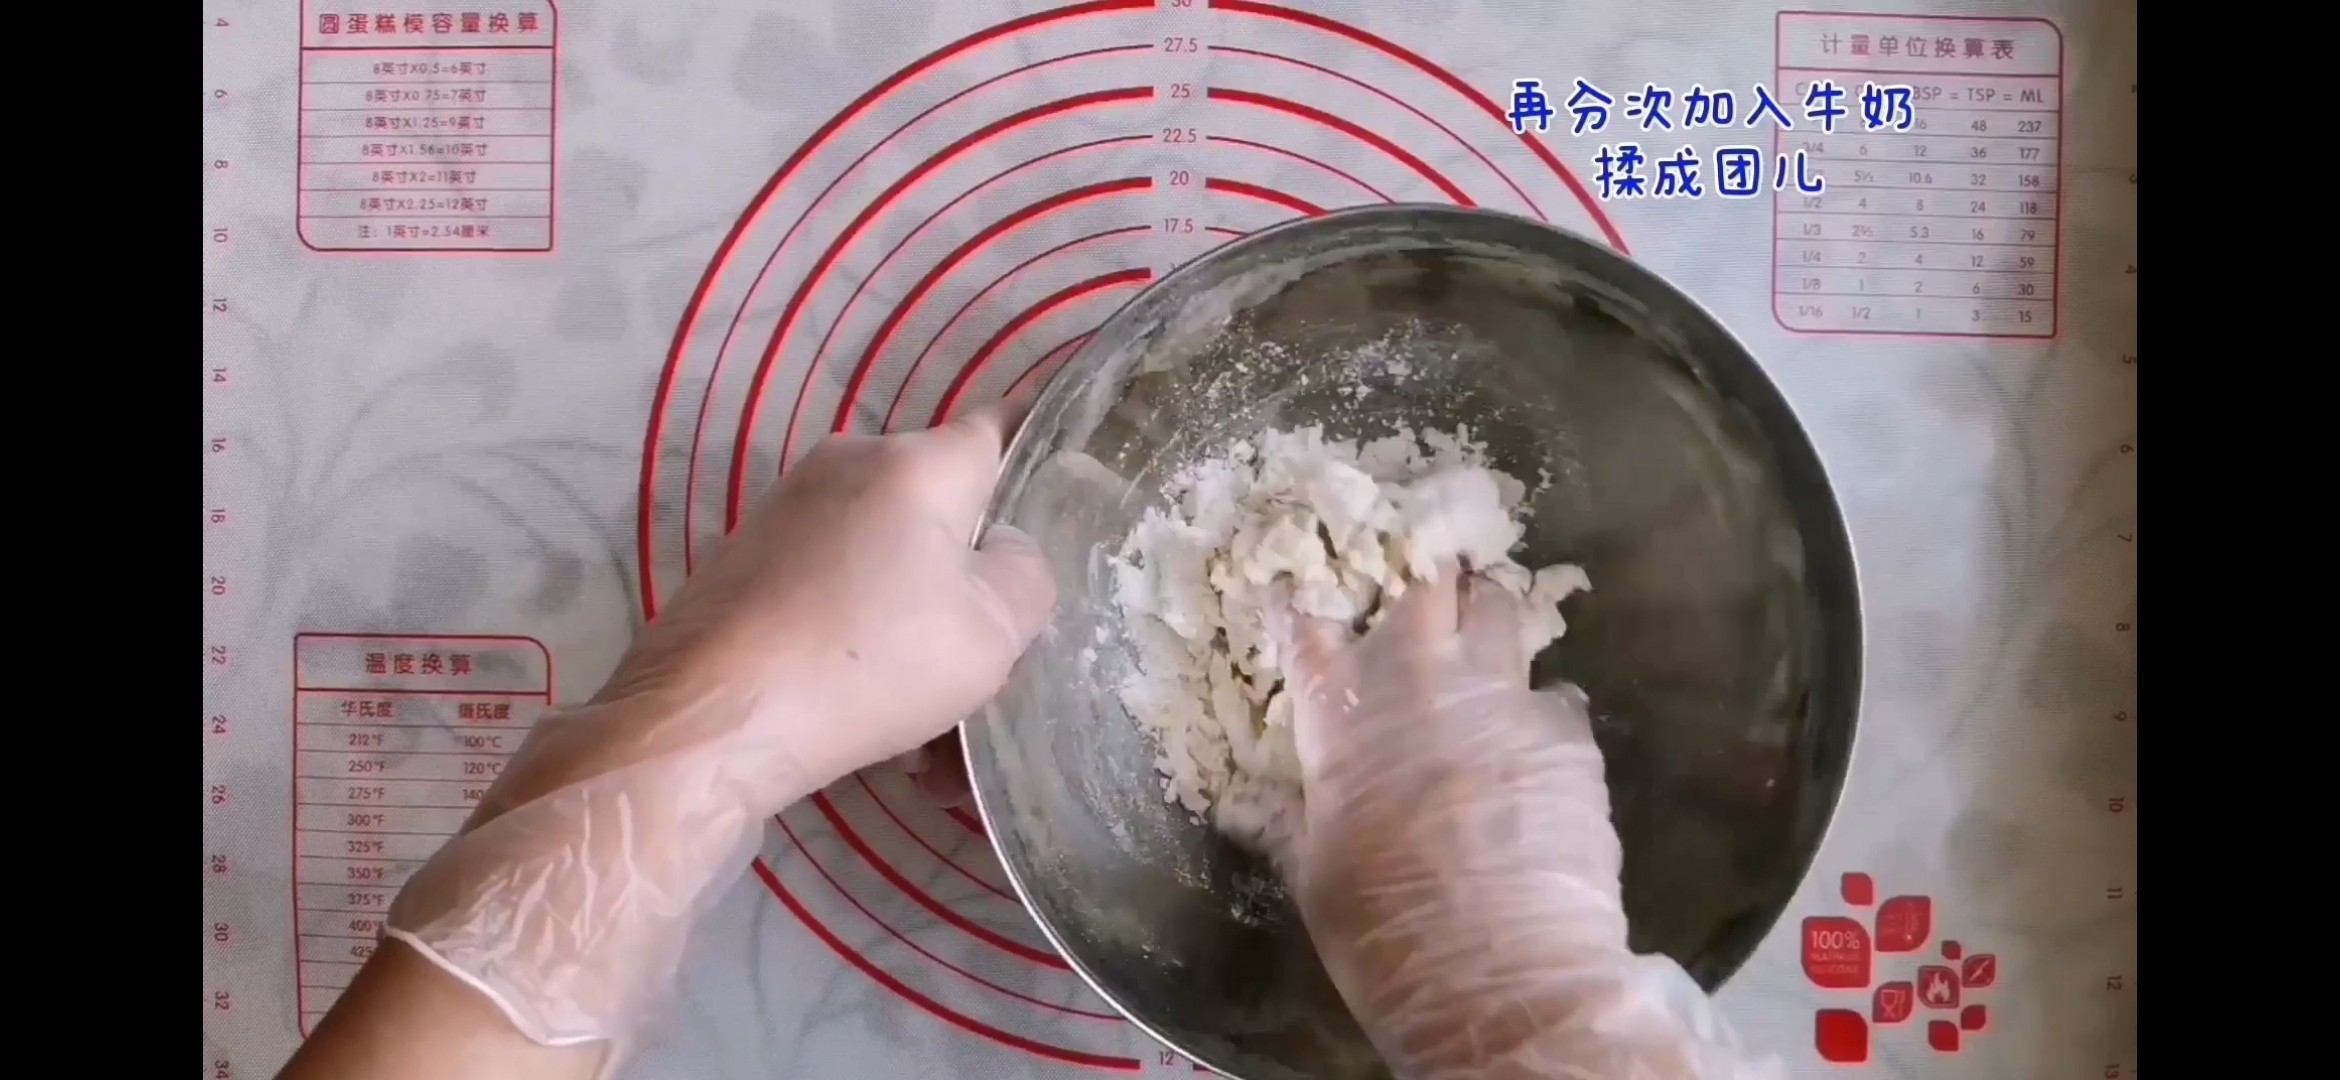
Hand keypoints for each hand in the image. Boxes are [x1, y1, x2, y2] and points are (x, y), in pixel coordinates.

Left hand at [603, 399, 1057, 796]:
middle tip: (996, 658)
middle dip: (973, 580)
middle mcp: (847, 463)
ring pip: (889, 564)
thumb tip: (1003, 552)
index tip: (1071, 492)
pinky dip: (864, 643)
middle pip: (943, 510)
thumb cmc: (866, 662)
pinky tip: (877, 727)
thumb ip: (1026, 576)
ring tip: (935, 733)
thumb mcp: (991, 633)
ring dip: (920, 630)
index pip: (1002, 425)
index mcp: (916, 462)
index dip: (1042, 452)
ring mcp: (789, 511)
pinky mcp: (748, 561)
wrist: (710, 719)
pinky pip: (837, 592)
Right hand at [1271, 568, 1776, 1078]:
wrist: (1500, 978)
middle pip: (1423, 584)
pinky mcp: (1568, 730)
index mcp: (1338, 712)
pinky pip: (1556, 694)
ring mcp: (1500, 696)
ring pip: (1500, 610)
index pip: (1303, 622)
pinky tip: (1537, 747)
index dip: (1296, 602)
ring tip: (1487, 644)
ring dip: (1488, 619)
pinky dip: (1542, 710)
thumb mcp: (1313, 873)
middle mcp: (1417, 680)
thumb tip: (1270, 802)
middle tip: (1426, 606)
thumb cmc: (1384, 933)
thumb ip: (1300, 815)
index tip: (1296, 598)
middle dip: (1424, 585)